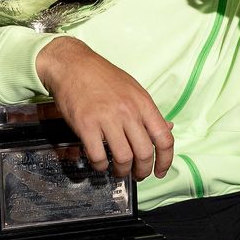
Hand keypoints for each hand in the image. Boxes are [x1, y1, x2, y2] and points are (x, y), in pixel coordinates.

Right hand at [36, 36, 173, 179]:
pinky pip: (98, 155)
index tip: (160, 171)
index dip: (165, 161)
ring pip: (123, 158)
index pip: (164, 138)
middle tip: (138, 174)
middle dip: (143, 170)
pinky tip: (100, 163)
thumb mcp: (133, 89)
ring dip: (122, 171)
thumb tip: (166, 129)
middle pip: (145, 153)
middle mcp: (128, 112)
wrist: (72, 65)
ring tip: (119, 171)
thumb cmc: (102, 77)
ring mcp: (107, 119)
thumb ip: (148, 112)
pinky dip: (101, 165)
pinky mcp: (86, 125)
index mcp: (143, 104)